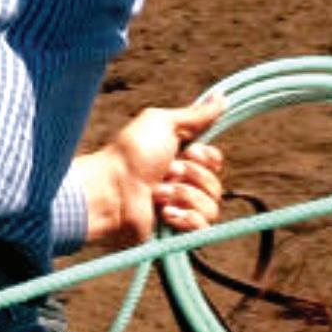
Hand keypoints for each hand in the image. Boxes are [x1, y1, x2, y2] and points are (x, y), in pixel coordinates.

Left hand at [69, 96, 225, 253]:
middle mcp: (181, 185)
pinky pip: (203, 229)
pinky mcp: (174, 234)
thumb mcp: (163, 123)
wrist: (110, 191)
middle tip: (166, 172)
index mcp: (180, 160)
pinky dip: (187, 219)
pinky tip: (165, 213)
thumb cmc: (130, 154)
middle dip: (192, 175)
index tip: (188, 151)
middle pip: (216, 183)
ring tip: (158, 193)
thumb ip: (194, 115)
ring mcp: (178, 210)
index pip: (215, 162)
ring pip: (212, 206)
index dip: (207, 157)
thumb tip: (222, 97)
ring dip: (185, 195)